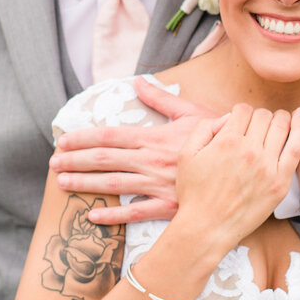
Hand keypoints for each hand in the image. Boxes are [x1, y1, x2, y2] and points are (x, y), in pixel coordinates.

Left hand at [50, 77, 216, 224]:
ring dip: (85, 184)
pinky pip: (135, 213)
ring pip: (114, 184)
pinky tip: (91, 216)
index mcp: (155, 137)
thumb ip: (162, 99)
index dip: (83, 138)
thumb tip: (139, 82)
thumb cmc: (221, 138)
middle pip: (105, 159)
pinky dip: (112, 216)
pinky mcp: (168, 207)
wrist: (246, 167)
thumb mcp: (193, 113)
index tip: (63, 140)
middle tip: (52, 163)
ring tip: (62, 183)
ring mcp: (159, 184)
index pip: (111, 136)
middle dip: (75, 160)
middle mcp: (152, 160)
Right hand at [175, 104, 299, 252]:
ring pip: (282, 125)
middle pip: (263, 115)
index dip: (241, 113)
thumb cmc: (195, 193)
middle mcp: (249, 150)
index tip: (241, 122)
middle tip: (258, 127)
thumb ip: (205, 128)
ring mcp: (267, 167)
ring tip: (277, 125)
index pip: (243, 110)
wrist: (207, 227)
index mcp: (227, 141)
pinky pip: (297, 148)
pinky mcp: (280, 182)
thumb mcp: (186, 154)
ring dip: (280, 120)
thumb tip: (228, 118)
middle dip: (259, 117)